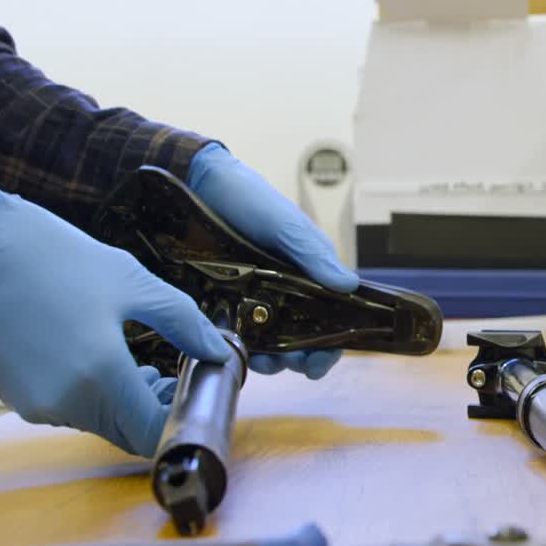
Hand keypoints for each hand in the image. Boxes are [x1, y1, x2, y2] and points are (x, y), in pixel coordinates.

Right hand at [0, 177, 231, 455]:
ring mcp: (37, 403)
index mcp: (100, 379)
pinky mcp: (18, 395)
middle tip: (182, 374)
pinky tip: (110, 358)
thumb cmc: (49, 256)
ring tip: (151, 361)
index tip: (201, 392)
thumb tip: (218, 350)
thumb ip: (183, 322)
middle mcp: (66, 404)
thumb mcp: (131, 281)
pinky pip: (74, 408)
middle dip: (161, 409)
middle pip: (131, 432)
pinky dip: (100, 393)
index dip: (184, 419)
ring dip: (132, 400)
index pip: (154, 434)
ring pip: (104, 421)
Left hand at [186, 145, 359, 379]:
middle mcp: (283, 291)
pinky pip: (233, 333)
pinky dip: (237, 347)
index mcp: (307, 274)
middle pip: (301, 339)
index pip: (331, 318)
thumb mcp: (286, 224)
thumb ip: (313, 253)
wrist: (196, 182)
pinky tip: (233, 348)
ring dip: (270, 359)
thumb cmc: (248, 199)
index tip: (319, 364)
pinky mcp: (220, 301)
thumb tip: (349, 285)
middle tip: (288, 363)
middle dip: (299, 359)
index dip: (330, 345)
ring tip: (260, 359)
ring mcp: (251, 298)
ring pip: (268, 343)